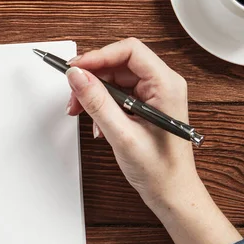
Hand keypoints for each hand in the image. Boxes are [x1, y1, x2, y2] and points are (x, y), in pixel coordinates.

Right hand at [66, 38, 240, 243]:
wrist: (171, 192)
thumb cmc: (160, 169)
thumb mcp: (122, 134)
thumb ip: (97, 102)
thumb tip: (77, 76)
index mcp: (166, 85)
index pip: (129, 51)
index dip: (98, 55)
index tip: (74, 68)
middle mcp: (161, 85)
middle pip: (118, 62)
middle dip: (91, 77)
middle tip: (73, 94)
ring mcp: (153, 94)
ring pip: (113, 78)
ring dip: (92, 92)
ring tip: (80, 111)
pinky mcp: (143, 104)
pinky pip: (115, 93)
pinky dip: (99, 104)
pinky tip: (96, 122)